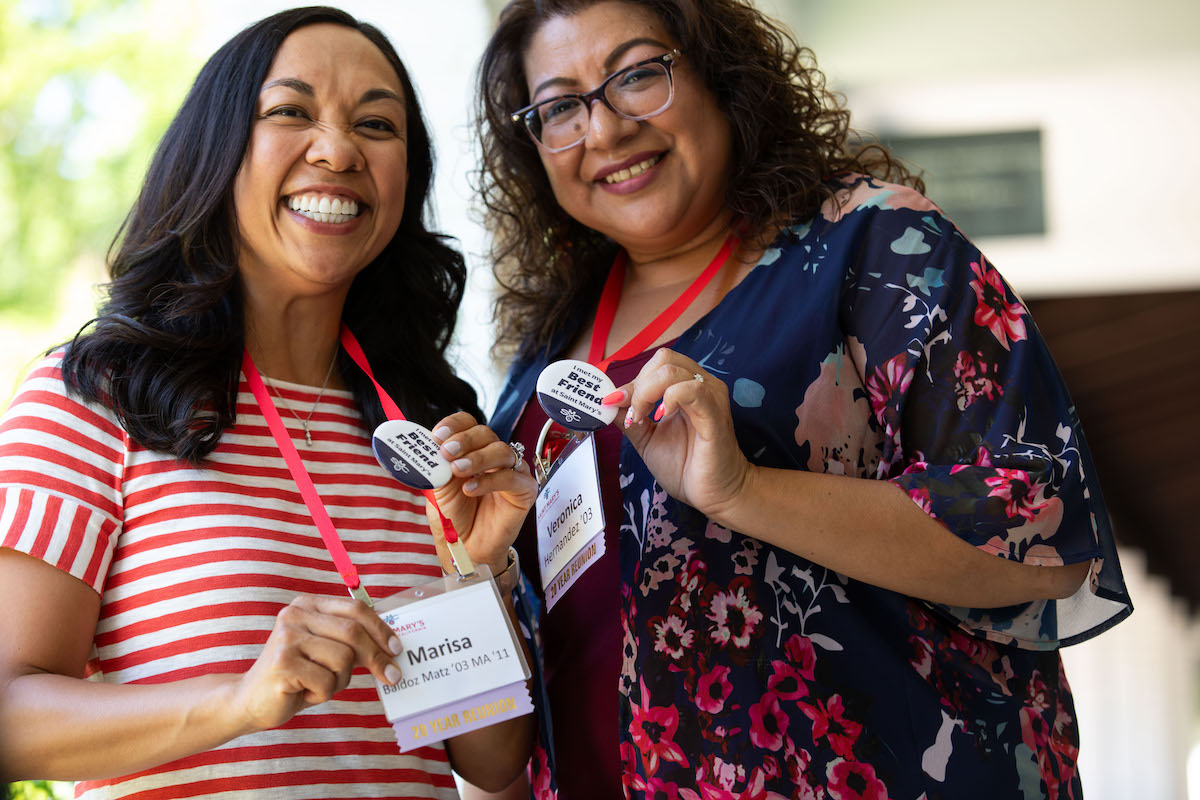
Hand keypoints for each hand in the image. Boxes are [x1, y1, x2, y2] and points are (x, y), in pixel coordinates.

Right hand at [232, 595, 402, 733]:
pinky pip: (326, 681)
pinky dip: (323, 693)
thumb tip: (393, 647)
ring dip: (340, 680)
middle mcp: (295, 615)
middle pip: (353, 632)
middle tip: (392, 676)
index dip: (381, 629)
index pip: (356, 609)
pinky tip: (303, 692)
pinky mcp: (283, 663)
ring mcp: (287, 638)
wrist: (250, 700)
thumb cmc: (298, 676)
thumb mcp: (327, 651)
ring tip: (319, 684)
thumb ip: (352, 641)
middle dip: (377, 657)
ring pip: (343, 659)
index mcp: (308, 605)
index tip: (397, 649)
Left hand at [430, 412, 536, 575]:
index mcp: (471, 450)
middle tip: (447, 453)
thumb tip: (428, 447)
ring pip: (501, 450)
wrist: (466, 548)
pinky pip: (511, 476)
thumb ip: (436, 467)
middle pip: (485, 433)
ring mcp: (512, 471)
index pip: (468, 424)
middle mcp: (493, 457)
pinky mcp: (525, 489)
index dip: (455, 425)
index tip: (439, 436)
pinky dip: (489, 480)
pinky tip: (471, 490)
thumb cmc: (454, 517)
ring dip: (477, 458)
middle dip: (465, 440)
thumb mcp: (438, 488)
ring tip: (458, 472)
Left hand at [607, 348, 753, 521]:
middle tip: (634, 415)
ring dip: (646, 393)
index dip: (632, 383)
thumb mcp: (647, 438)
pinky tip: (662, 417)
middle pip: (663, 360)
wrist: (714, 495)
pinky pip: (691, 390)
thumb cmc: (686, 466)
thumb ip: (629, 417)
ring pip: (672, 371)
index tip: (615, 405)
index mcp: (687, 386)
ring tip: (643, 419)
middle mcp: (701, 384)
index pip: (656, 365)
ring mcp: (710, 396)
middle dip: (639, 386)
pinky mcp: (714, 414)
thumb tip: (607, 400)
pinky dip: (669, 398)